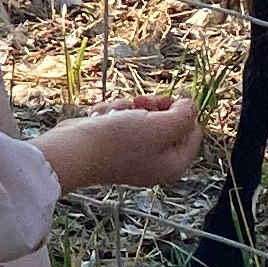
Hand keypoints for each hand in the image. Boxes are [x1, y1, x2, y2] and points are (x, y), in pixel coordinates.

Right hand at [39, 94, 202, 191]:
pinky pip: (123, 120)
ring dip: (128, 107)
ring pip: (143, 116)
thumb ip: (184, 114)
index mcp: (173, 164)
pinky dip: (113, 113)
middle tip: (140, 104)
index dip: (181, 111)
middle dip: (152, 107)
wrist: (74, 149)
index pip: (193, 130)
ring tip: (115, 113)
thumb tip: (190, 104)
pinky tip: (101, 118)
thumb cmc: (118, 142)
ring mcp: (134, 155)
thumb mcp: (161, 125)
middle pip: (168, 122)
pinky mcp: (114, 146)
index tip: (165, 102)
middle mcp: (156, 162)